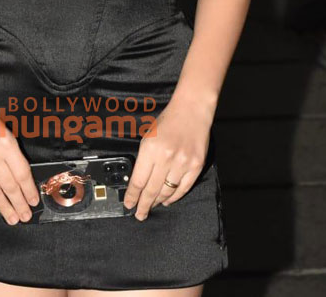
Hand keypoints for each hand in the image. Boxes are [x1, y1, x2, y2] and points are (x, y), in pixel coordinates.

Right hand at [0, 94, 40, 225]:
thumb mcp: (6, 130)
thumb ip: (14, 153)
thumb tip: (24, 177)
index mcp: (6, 144)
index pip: (21, 173)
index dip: (29, 190)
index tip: (34, 201)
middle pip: (10, 186)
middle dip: (20, 204)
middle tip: (26, 216)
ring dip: (6, 207)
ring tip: (13, 219)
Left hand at [123, 97, 211, 220]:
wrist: (192, 110)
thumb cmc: (167, 121)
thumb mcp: (148, 136)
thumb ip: (144, 159)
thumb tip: (139, 183)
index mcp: (150, 149)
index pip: (138, 181)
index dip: (132, 196)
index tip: (128, 205)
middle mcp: (166, 158)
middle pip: (152, 190)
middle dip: (143, 205)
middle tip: (139, 215)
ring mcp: (183, 163)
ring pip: (167, 192)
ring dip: (158, 202)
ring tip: (152, 206)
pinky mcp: (196, 166)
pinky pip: (183, 189)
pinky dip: (174, 197)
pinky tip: (167, 200)